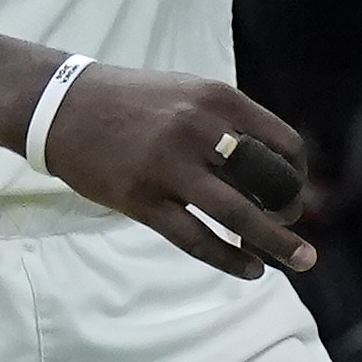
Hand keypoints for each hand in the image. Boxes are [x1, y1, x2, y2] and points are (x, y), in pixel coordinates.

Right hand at [39, 64, 316, 277]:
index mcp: (220, 100)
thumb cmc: (134, 99)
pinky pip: (194, 238)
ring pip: (236, 214)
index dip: (298, 171)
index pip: (282, 141)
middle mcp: (202, 130)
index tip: (297, 189)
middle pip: (267, 179)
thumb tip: (270, 162)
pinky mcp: (141, 199)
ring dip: (273, 241)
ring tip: (296, 260)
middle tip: (296, 226)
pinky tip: (247, 269)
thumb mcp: (191, 93)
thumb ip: (229, 122)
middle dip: (290, 209)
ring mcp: (171, 167)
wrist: (64, 106)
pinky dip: (227, 257)